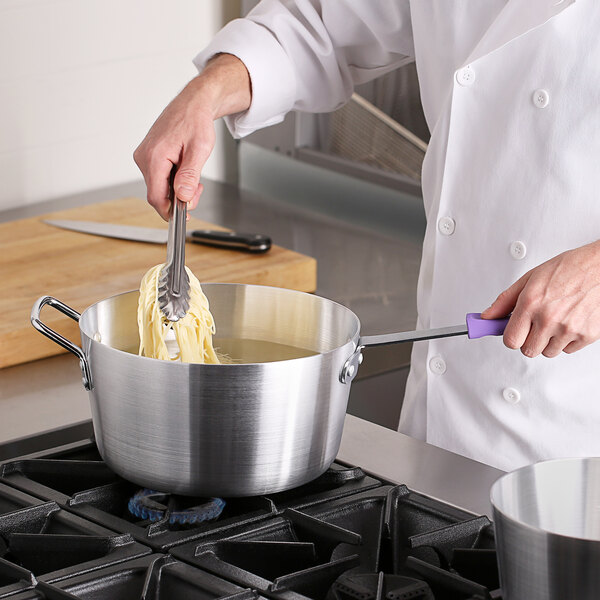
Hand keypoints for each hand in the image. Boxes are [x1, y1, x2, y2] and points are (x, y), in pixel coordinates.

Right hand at [134, 54, 250, 219]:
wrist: (192, 104)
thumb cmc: (196, 121)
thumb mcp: (199, 149)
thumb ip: (190, 175)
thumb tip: (183, 196)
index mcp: (154, 157)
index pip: (156, 197)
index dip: (170, 211)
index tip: (185, 216)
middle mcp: (144, 157)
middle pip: (157, 195)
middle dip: (178, 198)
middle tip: (197, 189)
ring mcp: (144, 157)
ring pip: (158, 187)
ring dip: (177, 189)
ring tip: (193, 175)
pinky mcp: (148, 157)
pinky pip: (158, 178)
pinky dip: (173, 181)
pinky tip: (184, 170)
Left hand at [481, 241, 599, 357]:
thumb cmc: (569, 268)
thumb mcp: (531, 278)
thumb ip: (506, 300)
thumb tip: (489, 316)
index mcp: (531, 303)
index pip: (510, 340)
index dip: (511, 337)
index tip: (514, 331)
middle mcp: (549, 318)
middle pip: (528, 350)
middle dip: (528, 340)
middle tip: (535, 325)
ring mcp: (569, 329)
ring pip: (548, 352)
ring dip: (548, 341)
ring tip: (555, 319)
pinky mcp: (588, 335)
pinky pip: (568, 350)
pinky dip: (567, 340)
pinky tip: (570, 321)